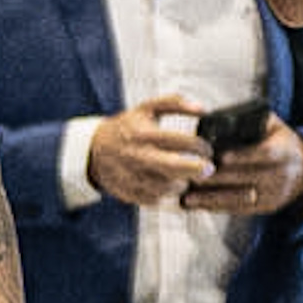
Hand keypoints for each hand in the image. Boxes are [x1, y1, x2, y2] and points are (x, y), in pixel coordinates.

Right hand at [85, 97, 216, 209]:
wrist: (94, 150)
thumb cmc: (127, 128)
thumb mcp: (147, 108)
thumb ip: (175, 103)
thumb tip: (203, 109)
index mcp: (144, 134)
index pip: (179, 141)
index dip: (199, 146)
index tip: (206, 149)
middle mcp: (137, 156)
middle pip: (173, 167)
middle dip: (196, 169)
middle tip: (208, 169)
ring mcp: (132, 177)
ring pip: (166, 187)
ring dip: (182, 183)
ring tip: (186, 176)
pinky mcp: (129, 193)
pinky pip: (156, 199)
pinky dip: (167, 195)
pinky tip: (171, 185)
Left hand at [182, 117, 302, 214]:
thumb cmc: (281, 142)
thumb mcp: (275, 127)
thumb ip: (255, 120)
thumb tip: (225, 117)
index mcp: (285, 151)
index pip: (266, 154)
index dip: (244, 156)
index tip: (221, 156)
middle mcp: (282, 175)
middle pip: (247, 178)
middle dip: (218, 178)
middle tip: (191, 175)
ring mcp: (274, 194)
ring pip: (240, 198)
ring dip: (212, 199)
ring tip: (187, 197)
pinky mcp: (266, 208)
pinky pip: (239, 210)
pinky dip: (216, 208)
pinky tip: (196, 205)